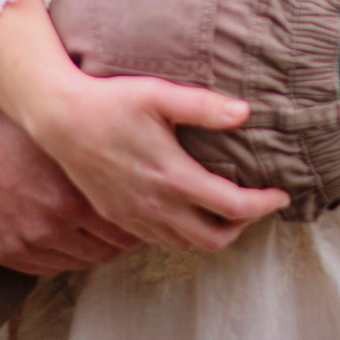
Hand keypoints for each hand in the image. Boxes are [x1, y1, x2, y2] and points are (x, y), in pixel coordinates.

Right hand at [0, 96, 136, 274]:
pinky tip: (63, 236)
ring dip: (89, 248)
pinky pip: (48, 267)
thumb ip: (96, 165)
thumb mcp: (62, 139)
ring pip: (79, 262)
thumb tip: (131, 177)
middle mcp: (53, 226)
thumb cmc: (10, 127)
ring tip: (91, 230)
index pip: (125, 227)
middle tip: (119, 224)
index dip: (135, 220)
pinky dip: (60, 255)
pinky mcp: (4, 253)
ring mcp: (27, 243)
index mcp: (74, 196)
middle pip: (106, 250)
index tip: (137, 212)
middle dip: (116, 238)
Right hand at [21, 72, 289, 252]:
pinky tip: (186, 209)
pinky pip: (160, 240)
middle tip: (256, 203)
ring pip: (186, 244)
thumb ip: (204, 106)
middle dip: (243, 226)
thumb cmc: (110, 101)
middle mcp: (156, 206)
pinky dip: (184, 233)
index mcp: (173, 178)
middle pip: (215, 239)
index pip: (234, 207)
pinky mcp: (117, 218)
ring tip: (226, 207)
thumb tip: (245, 113)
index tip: (281, 194)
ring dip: (213, 231)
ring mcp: (134, 217)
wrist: (59, 119)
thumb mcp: (159, 94)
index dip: (264, 205)